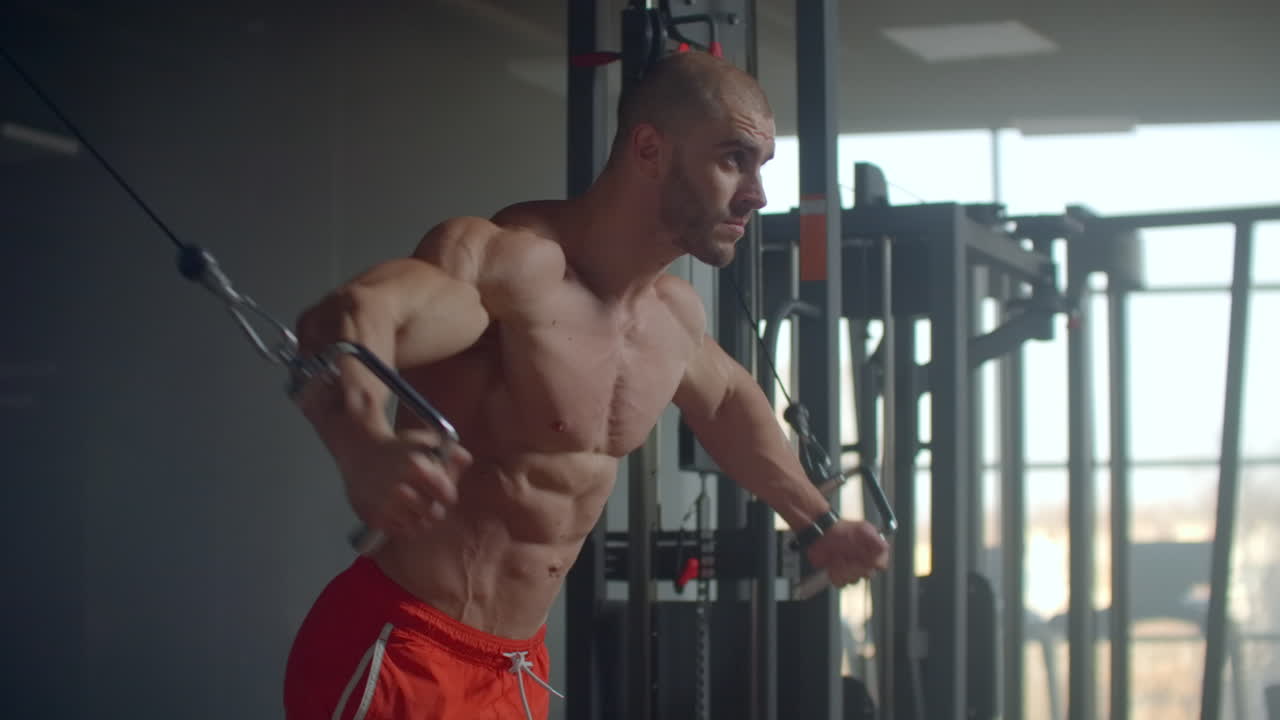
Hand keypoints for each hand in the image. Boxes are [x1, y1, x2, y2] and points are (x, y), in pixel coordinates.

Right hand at [340, 429, 471, 538]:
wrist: (360, 452)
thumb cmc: (399, 447)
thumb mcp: (426, 441)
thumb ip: (451, 451)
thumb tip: (466, 462)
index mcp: (416, 467)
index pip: (447, 496)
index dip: (447, 495)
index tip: (442, 493)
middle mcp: (400, 488)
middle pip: (434, 514)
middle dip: (434, 508)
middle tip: (427, 501)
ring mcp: (385, 506)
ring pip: (418, 526)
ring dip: (419, 518)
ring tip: (413, 506)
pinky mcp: (374, 518)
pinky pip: (400, 532)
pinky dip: (403, 525)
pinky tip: (399, 511)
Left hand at [805, 519, 889, 586]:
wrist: (820, 533)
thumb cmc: (841, 530)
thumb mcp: (863, 530)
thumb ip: (877, 541)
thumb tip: (885, 550)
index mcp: (873, 550)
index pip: (881, 565)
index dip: (872, 563)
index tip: (864, 557)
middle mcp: (864, 561)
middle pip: (868, 574)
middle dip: (856, 566)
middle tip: (847, 555)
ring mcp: (853, 569)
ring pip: (854, 580)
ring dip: (844, 570)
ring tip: (838, 558)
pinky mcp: (840, 575)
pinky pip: (842, 583)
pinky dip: (836, 575)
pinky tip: (833, 564)